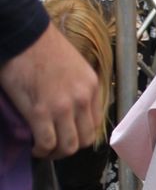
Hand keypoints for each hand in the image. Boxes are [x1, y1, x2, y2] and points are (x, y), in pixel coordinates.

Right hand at [0, 24, 99, 158]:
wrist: (25, 36)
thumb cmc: (44, 48)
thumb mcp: (74, 67)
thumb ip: (76, 88)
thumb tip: (70, 109)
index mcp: (91, 87)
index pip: (96, 123)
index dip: (82, 136)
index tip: (69, 137)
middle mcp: (82, 98)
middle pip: (85, 139)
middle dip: (70, 148)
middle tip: (56, 148)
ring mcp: (63, 106)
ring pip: (68, 145)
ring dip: (56, 153)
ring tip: (44, 151)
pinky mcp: (41, 111)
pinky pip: (47, 142)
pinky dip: (41, 150)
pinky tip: (34, 148)